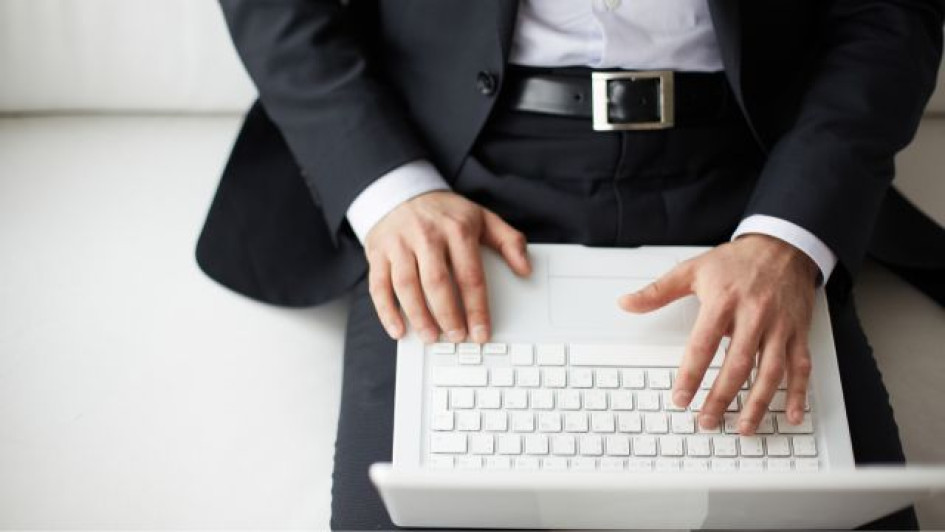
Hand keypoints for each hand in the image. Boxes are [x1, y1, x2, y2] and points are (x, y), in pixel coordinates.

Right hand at [364, 190, 530, 343]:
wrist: (401, 191)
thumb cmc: (444, 213)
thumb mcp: (481, 218)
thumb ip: (508, 241)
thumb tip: (526, 268)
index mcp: (456, 230)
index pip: (470, 275)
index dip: (477, 308)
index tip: (481, 332)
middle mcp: (426, 236)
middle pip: (437, 282)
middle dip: (448, 315)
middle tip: (457, 337)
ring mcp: (399, 244)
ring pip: (406, 285)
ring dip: (419, 316)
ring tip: (431, 337)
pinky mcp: (377, 252)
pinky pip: (379, 285)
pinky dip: (387, 311)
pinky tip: (398, 329)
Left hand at [618, 235, 818, 434]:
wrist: (782, 246)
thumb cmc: (736, 261)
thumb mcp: (693, 269)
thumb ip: (658, 291)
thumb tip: (627, 303)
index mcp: (724, 302)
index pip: (703, 345)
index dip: (691, 374)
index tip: (680, 398)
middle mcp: (754, 316)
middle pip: (737, 365)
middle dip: (721, 397)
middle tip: (707, 421)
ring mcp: (779, 327)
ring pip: (771, 372)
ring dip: (757, 404)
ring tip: (743, 427)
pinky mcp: (798, 333)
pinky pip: (801, 367)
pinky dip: (799, 394)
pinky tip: (790, 416)